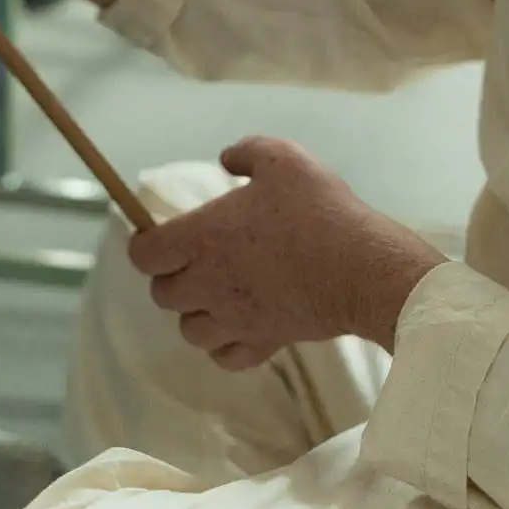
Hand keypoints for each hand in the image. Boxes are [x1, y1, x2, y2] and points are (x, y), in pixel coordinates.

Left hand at [129, 136, 447, 369]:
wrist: (363, 267)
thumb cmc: (318, 210)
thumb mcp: (282, 157)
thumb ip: (246, 152)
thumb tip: (226, 160)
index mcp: (201, 238)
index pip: (145, 255)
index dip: (146, 244)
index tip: (159, 234)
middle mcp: (208, 284)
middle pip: (163, 294)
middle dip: (172, 275)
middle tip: (195, 258)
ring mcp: (235, 320)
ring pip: (189, 330)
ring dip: (195, 311)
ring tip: (217, 291)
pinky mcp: (264, 343)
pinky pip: (225, 357)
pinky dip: (224, 344)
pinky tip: (240, 323)